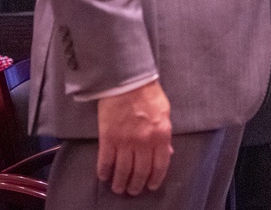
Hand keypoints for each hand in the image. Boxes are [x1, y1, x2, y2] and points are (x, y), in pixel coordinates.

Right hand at [96, 80, 172, 194]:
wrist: (127, 80)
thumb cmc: (148, 93)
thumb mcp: (164, 113)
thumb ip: (165, 135)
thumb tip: (167, 152)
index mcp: (161, 135)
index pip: (160, 165)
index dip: (155, 179)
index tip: (151, 186)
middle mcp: (144, 142)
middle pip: (141, 172)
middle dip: (137, 185)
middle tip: (133, 190)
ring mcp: (125, 141)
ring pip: (123, 170)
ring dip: (120, 182)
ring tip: (119, 188)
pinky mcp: (108, 138)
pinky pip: (106, 161)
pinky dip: (104, 171)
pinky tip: (104, 176)